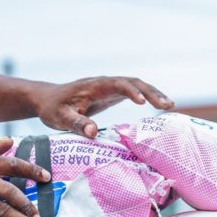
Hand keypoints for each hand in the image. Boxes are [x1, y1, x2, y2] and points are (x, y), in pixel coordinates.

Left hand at [33, 76, 173, 137]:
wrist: (47, 99)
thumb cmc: (52, 108)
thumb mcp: (60, 118)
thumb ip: (77, 124)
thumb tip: (94, 133)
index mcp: (94, 86)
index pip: (118, 84)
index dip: (131, 91)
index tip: (142, 102)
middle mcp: (105, 83)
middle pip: (133, 82)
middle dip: (151, 92)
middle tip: (167, 105)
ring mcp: (110, 88)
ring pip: (136, 86)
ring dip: (153, 94)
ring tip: (169, 106)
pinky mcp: (112, 95)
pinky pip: (133, 92)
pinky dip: (147, 98)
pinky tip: (159, 106)